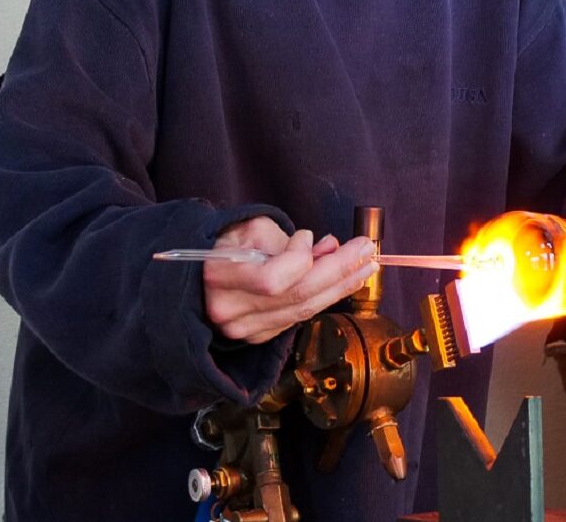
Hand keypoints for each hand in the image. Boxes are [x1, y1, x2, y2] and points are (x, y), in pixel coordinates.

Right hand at [202, 216, 377, 345]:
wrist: (197, 276)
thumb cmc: (225, 244)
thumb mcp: (248, 229)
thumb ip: (287, 240)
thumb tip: (328, 248)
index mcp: (220, 276)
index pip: (273, 279)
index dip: (299, 257)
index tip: (307, 236)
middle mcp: (230, 309)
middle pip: (298, 296)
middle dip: (339, 270)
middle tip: (367, 250)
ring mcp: (244, 329)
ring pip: (304, 310)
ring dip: (341, 286)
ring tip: (366, 265)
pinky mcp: (258, 337)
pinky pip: (299, 317)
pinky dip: (325, 298)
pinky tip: (344, 282)